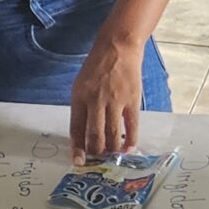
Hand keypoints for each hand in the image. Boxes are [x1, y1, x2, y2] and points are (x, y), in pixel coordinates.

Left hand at [68, 35, 143, 159]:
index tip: (78, 161)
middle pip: (95, 135)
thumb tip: (83, 134)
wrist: (118, 47)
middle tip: (98, 158)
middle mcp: (96, 101)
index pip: (76, 129)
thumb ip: (81, 107)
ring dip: (112, 149)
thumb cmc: (97, 66)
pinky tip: (127, 148)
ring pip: (113, 135)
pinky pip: (131, 127)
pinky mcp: (132, 101)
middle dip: (96, 152)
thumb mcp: (80, 84)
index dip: (77, 148)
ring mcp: (115, 101)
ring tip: (111, 154)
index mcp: (79, 97)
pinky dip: (130, 141)